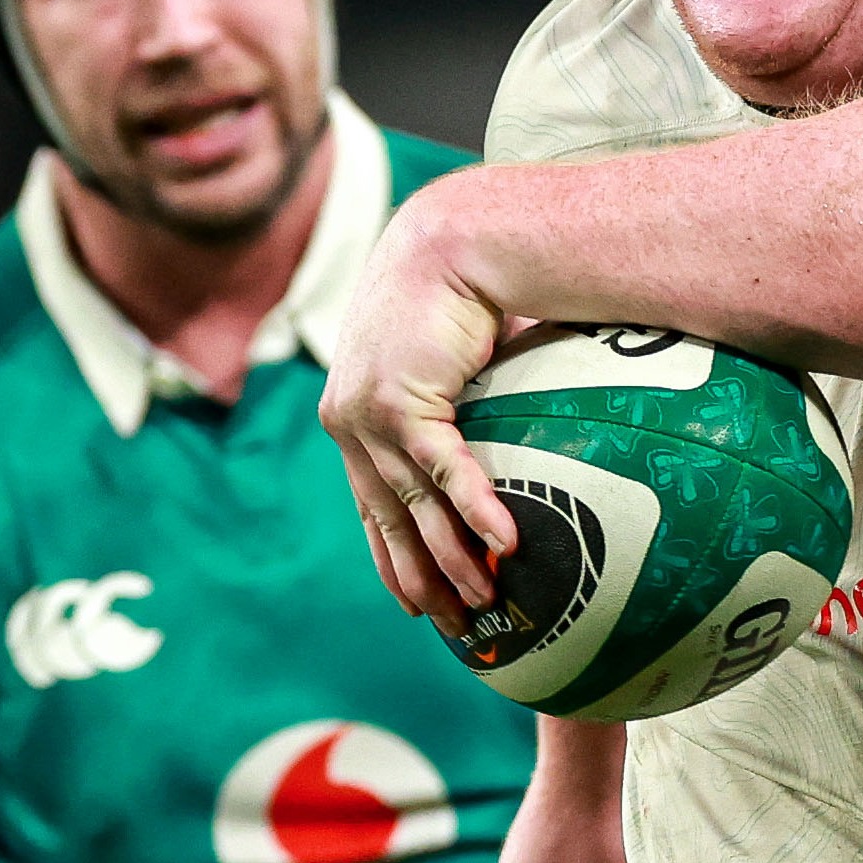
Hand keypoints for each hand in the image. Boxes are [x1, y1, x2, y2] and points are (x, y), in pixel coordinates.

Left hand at [317, 207, 521, 621]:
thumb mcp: (450, 362)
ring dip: (454, 557)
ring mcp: (368, 415)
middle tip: (453, 623)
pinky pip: (446, 471)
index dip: (391, 554)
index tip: (415, 600)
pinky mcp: (400, 401)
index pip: (369, 501)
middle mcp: (349, 420)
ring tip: (487, 599)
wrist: (450, 239)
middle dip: (420, 575)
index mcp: (354, 413)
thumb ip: (463, 408)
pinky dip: (477, 509)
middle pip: (387, 517)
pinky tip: (506, 543)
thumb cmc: (459, 292)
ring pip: (415, 505)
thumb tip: (514, 437)